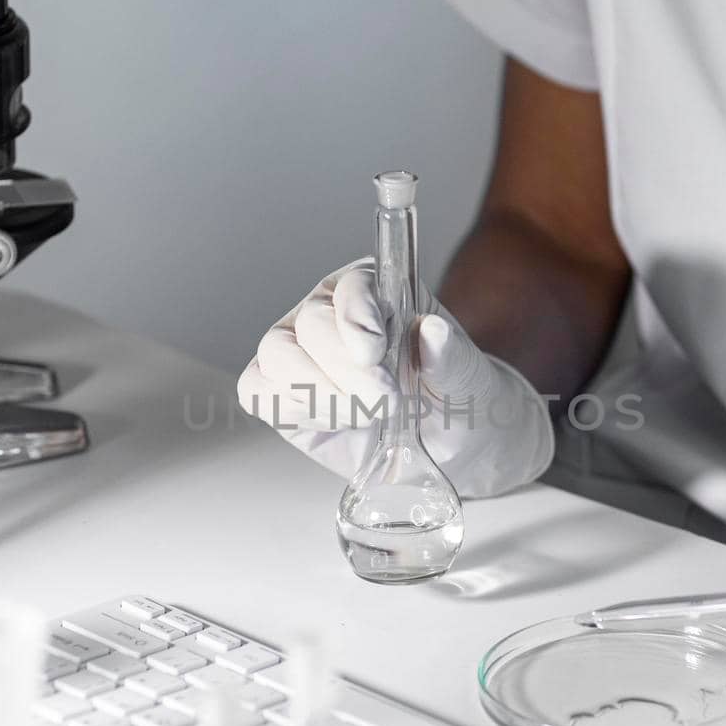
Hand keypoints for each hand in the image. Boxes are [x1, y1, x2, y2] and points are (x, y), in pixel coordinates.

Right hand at [238, 260, 553, 496]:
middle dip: (345, 368)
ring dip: (321, 393)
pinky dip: (294, 410)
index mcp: (378, 292)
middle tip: (385, 400)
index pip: (352, 284)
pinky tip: (335, 421)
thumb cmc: (455, 396)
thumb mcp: (467, 377)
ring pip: (278, 355)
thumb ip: (449, 355)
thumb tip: (432, 331)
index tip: (374, 348)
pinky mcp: (283, 393)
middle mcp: (333, 314)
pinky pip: (259, 390)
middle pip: (310, 323)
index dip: (356, 313)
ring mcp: (302, 353)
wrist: (448, 441)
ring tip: (367, 415)